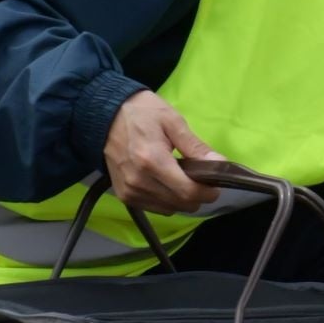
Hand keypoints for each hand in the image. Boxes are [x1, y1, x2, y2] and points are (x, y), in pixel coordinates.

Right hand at [103, 90, 223, 214]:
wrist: (104, 115)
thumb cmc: (142, 113)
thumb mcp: (173, 121)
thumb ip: (195, 146)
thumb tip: (220, 164)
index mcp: (152, 160)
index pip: (188, 191)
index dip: (207, 192)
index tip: (215, 185)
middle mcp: (138, 181)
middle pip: (180, 203)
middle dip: (198, 196)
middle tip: (202, 180)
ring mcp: (129, 191)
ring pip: (169, 209)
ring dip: (182, 200)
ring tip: (183, 179)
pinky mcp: (123, 196)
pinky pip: (154, 208)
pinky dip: (167, 201)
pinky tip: (168, 184)